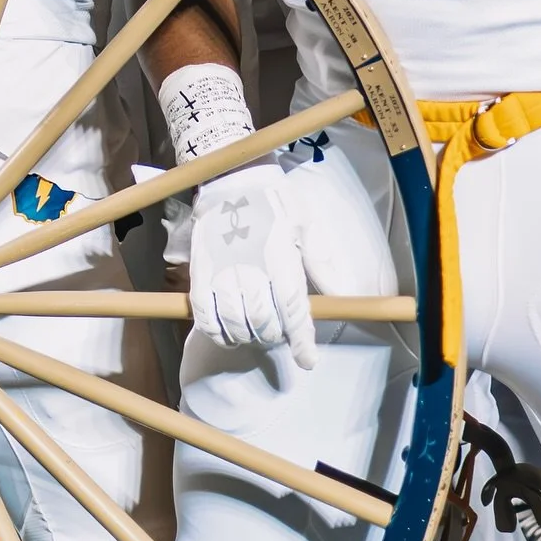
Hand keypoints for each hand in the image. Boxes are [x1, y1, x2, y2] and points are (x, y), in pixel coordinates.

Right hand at [189, 162, 315, 367]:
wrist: (231, 180)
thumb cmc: (275, 202)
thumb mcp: (306, 225)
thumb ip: (321, 263)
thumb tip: (341, 296)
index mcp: (280, 258)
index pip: (293, 310)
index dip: (301, 341)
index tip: (307, 360)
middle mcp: (250, 270)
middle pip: (264, 322)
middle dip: (275, 336)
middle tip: (279, 332)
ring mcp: (221, 273)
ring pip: (235, 324)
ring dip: (249, 336)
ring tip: (256, 332)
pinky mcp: (200, 273)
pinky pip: (205, 316)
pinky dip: (217, 332)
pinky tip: (228, 331)